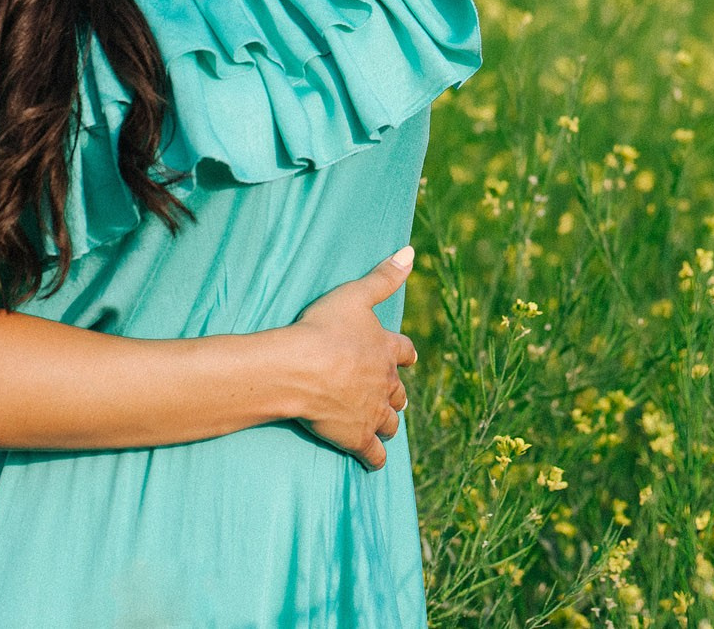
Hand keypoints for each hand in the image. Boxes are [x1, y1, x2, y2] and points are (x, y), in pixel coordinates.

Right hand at [283, 247, 419, 469]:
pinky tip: (375, 462)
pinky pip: (374, 453)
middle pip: (399, 391)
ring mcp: (373, 412)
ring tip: (384, 423)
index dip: (405, 355)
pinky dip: (376, 458)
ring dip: (389, 421)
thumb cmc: (324, 328)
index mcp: (386, 350)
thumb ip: (383, 276)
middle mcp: (385, 383)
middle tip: (391, 395)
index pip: (405, 352)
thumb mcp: (355, 295)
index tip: (407, 358)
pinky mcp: (358, 437)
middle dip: (396, 393)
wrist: (302, 368)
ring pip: (390, 421)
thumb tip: (410, 252)